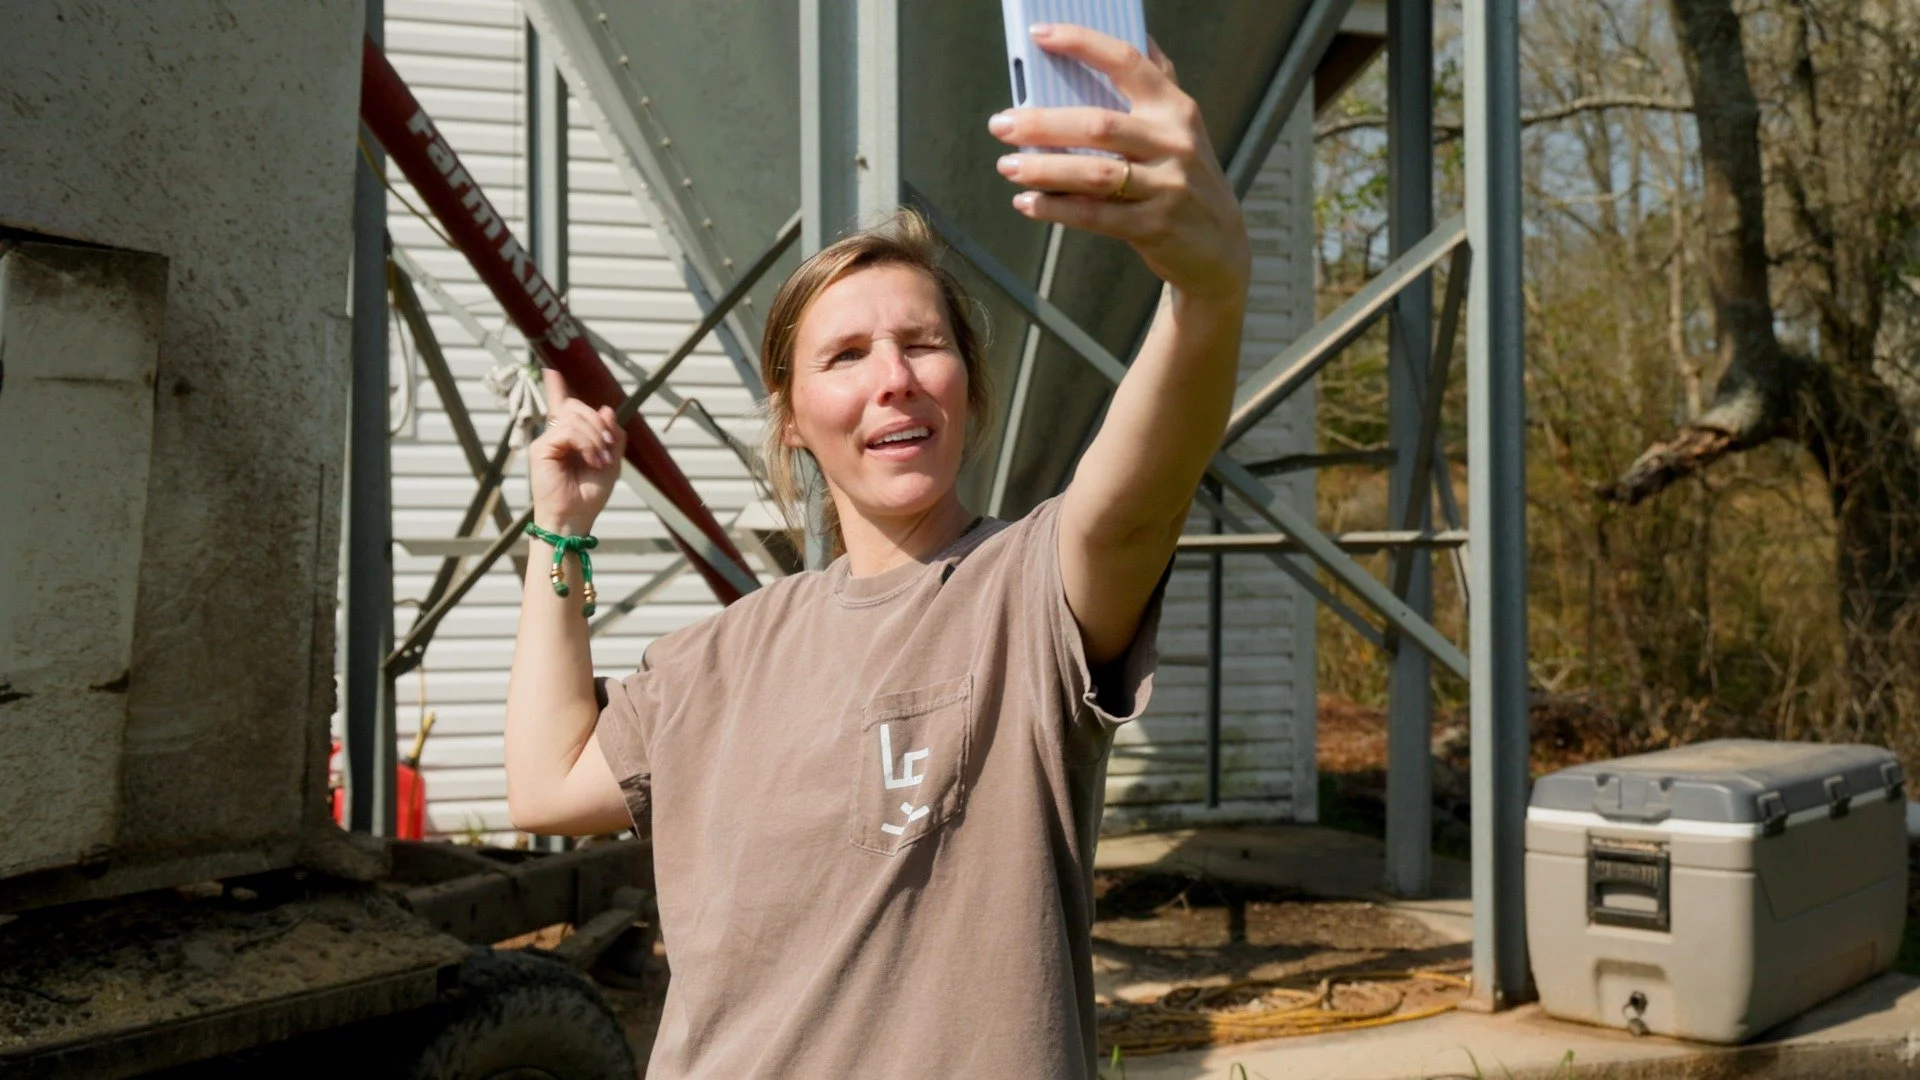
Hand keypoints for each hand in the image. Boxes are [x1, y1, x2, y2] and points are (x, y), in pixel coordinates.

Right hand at [530, 399, 625, 533]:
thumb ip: (612, 435)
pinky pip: (567, 430)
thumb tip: (605, 408)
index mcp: (570, 438)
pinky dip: (586, 443)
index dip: (556, 388)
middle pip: (575, 406)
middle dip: (598, 423)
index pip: (561, 406)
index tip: (551, 371)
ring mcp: (547, 440)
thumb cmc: (589, 495)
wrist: (576, 517)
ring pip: (574, 416)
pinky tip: (593, 460)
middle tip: (609, 448)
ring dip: (595, 436)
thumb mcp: (611, 462)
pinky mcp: (541, 448)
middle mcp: (555, 435)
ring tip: (601, 460)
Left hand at [988, 25, 1250, 306]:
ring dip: (1044, 170)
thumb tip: (1137, 36)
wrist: (1220, 246)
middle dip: (1043, 123)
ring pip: (1094, 174)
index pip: (1127, 63)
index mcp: (1175, 109)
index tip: (1040, 35)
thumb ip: (1158, 85)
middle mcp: (1173, 143)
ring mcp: (1166, 187)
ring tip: (1008, 166)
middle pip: (1099, 125)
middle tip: (1001, 124)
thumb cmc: (1185, 177)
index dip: (1082, 44)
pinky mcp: (1154, 227)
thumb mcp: (1182, 128)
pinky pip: (1096, 216)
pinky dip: (1056, 209)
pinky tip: (1028, 203)